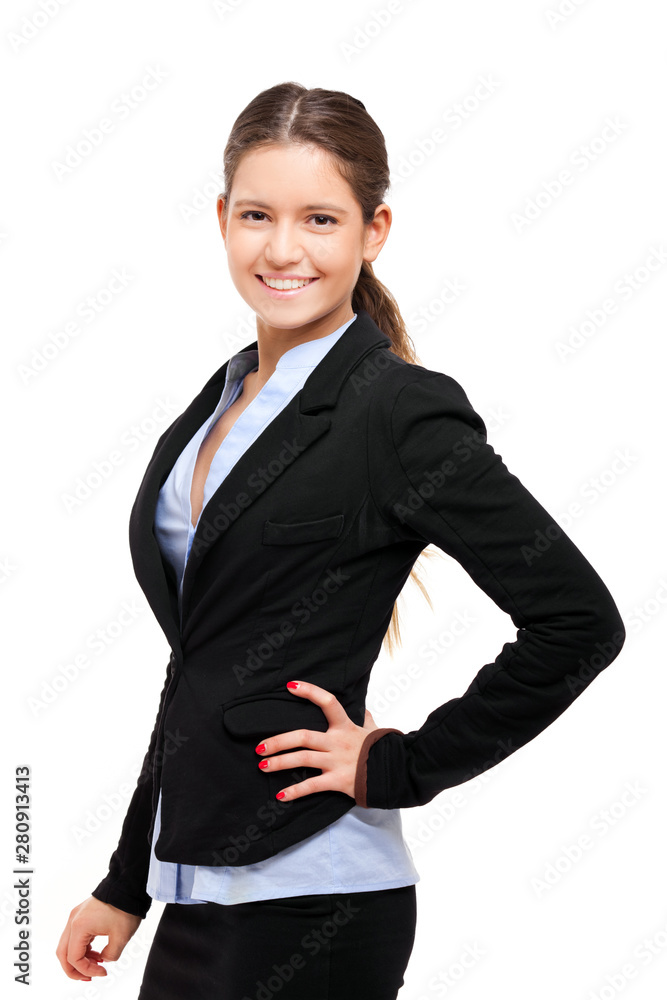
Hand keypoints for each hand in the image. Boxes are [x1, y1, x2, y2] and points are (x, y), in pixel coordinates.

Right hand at [56, 896, 141, 980]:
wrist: (128, 886)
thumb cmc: (125, 907)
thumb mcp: (121, 937)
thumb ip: (110, 955)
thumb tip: (104, 960)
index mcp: (79, 926)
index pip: (74, 958)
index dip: (87, 970)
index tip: (102, 972)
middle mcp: (73, 920)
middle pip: (63, 953)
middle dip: (74, 969)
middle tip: (88, 977)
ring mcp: (76, 916)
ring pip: (67, 945)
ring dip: (78, 958)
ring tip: (95, 964)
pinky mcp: (82, 914)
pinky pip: (75, 936)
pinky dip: (82, 947)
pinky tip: (95, 953)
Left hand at [254, 681, 379, 800]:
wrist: (396, 774)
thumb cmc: (383, 751)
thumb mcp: (375, 731)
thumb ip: (367, 720)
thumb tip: (365, 709)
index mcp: (345, 727)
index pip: (328, 702)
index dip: (310, 692)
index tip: (290, 686)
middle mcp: (338, 742)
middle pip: (303, 737)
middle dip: (279, 741)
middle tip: (259, 747)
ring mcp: (337, 761)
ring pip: (303, 759)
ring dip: (279, 762)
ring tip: (262, 765)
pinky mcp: (338, 781)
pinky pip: (312, 785)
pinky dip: (295, 791)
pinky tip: (281, 795)